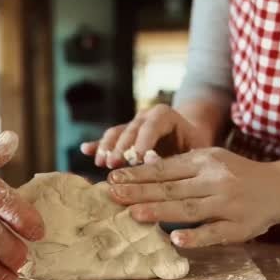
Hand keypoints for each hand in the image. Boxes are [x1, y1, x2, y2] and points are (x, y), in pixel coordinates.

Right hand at [80, 104, 212, 168]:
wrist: (188, 138)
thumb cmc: (194, 147)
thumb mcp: (193, 151)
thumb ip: (176, 155)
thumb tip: (152, 162)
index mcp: (165, 115)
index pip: (152, 125)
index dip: (143, 141)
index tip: (137, 159)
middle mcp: (145, 117)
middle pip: (130, 129)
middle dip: (121, 147)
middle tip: (114, 164)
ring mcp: (131, 125)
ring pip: (115, 133)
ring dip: (107, 148)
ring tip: (102, 163)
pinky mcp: (122, 136)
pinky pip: (108, 139)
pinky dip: (97, 145)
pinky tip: (85, 150)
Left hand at [106, 148, 279, 246]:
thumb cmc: (236, 174)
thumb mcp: (212, 161)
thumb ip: (181, 167)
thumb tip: (144, 170)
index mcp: (206, 160)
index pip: (165, 168)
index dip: (138, 174)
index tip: (113, 179)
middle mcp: (217, 180)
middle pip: (172, 188)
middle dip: (139, 191)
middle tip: (112, 195)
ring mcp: (229, 204)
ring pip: (189, 208)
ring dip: (160, 211)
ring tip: (133, 213)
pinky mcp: (240, 227)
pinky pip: (215, 233)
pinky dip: (196, 236)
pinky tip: (176, 239)